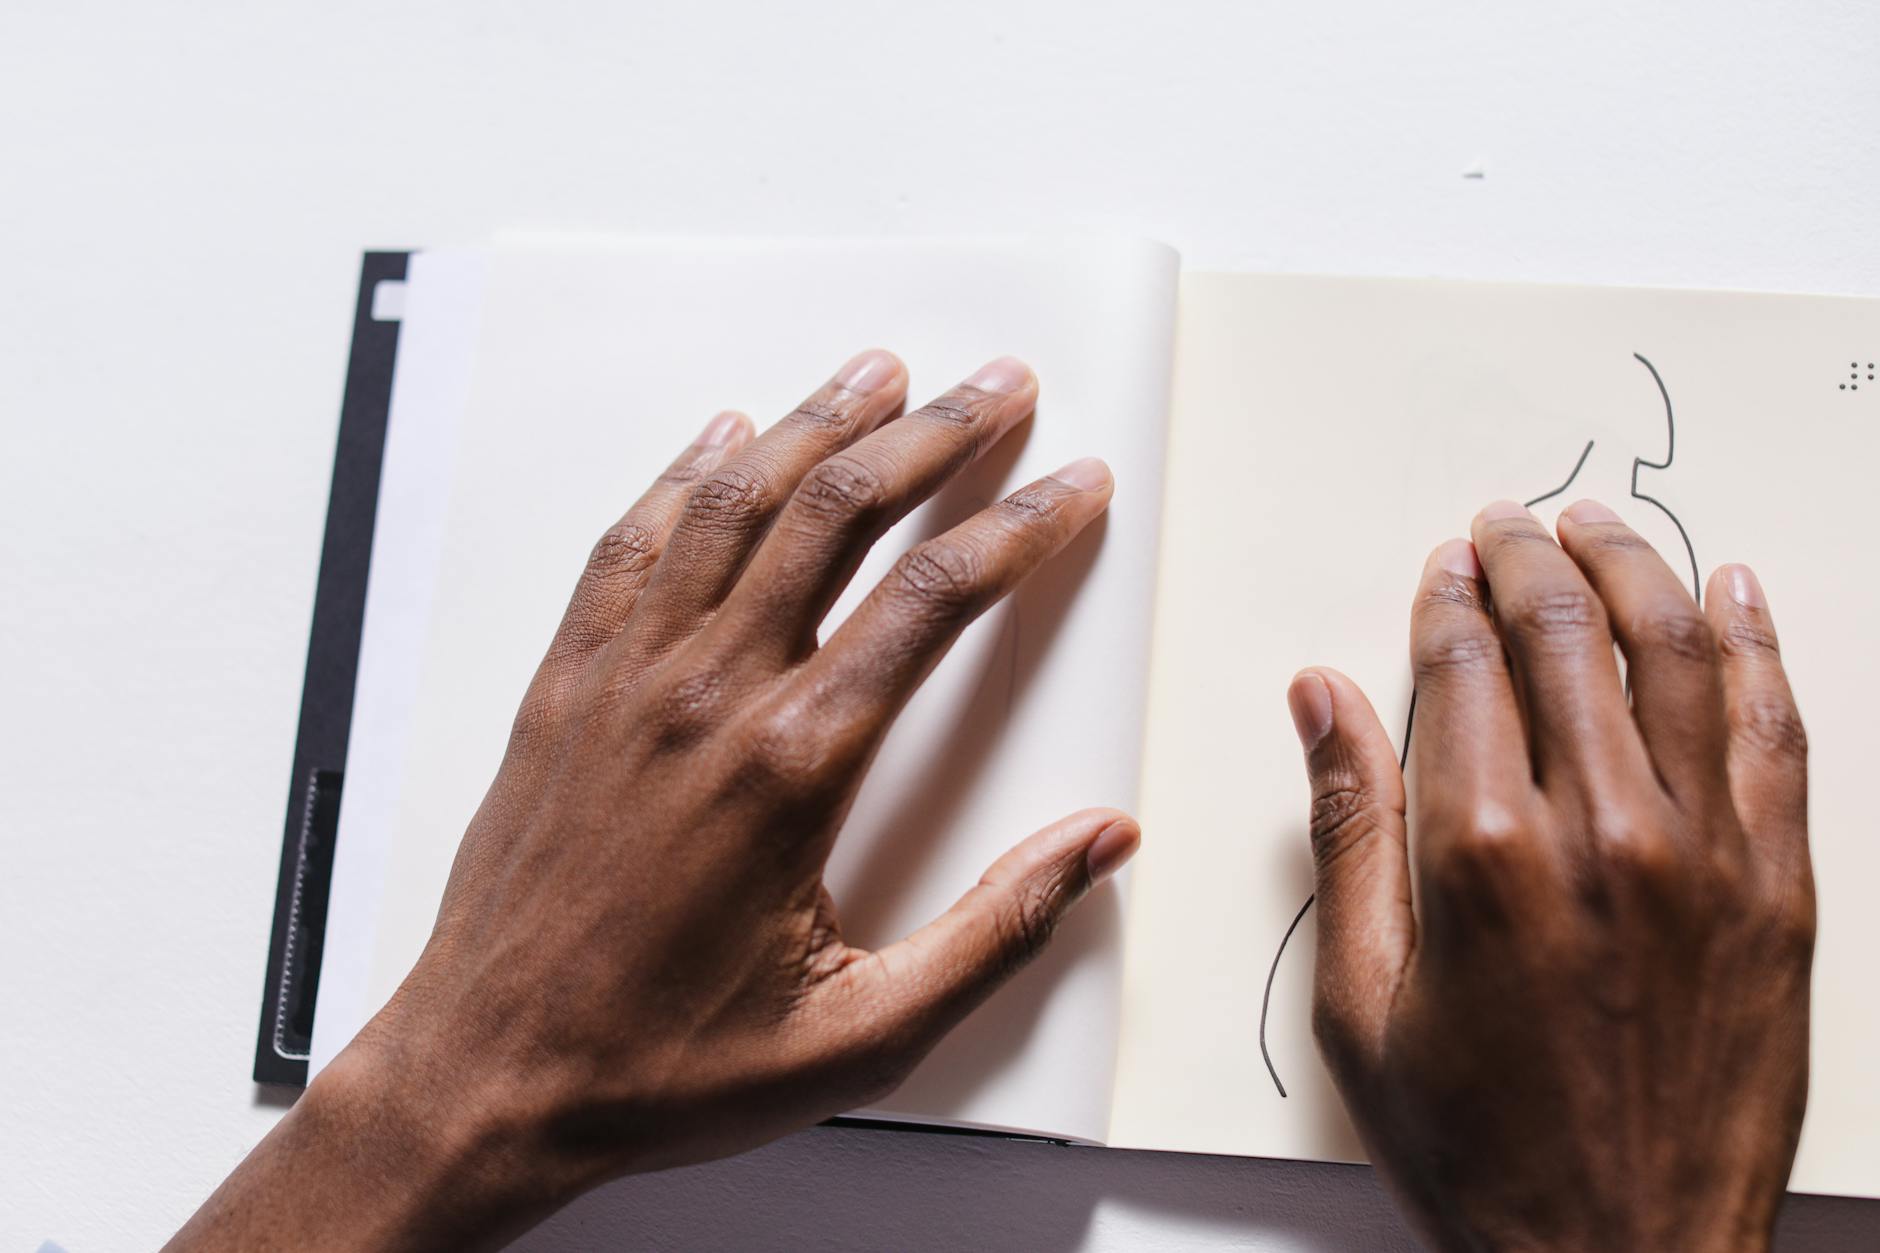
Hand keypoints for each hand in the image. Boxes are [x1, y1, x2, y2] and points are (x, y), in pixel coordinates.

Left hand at [174, 351, 1137, 1249]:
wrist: (488, 1076)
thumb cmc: (664, 1063)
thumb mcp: (863, 1033)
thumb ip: (996, 930)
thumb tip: (1101, 844)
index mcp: (793, 768)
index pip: (934, 598)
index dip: (1020, 525)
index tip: (1070, 488)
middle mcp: (707, 695)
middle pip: (837, 514)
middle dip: (934, 434)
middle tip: (996, 386)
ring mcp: (625, 677)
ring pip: (732, 503)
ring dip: (814, 422)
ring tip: (877, 371)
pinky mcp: (566, 684)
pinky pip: (630, 544)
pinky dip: (680, 474)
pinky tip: (720, 436)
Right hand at [1290, 498, 1812, 1251]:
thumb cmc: (1478, 1144)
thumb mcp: (1361, 1001)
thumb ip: (1348, 829)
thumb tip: (1323, 700)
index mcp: (1482, 857)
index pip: (1466, 667)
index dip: (1451, 597)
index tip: (1448, 563)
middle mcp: (1603, 834)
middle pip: (1569, 639)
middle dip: (1534, 561)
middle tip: (1514, 523)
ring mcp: (1706, 857)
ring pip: (1680, 658)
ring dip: (1639, 572)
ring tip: (1605, 529)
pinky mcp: (1779, 891)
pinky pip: (1776, 734)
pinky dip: (1759, 649)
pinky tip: (1738, 597)